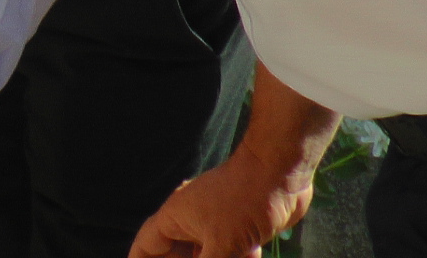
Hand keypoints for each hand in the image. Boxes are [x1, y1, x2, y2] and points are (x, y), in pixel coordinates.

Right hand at [129, 149, 314, 257]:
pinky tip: (252, 256)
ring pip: (205, 255)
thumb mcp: (221, 245)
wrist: (280, 176)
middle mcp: (189, 221)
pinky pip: (228, 253)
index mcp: (175, 218)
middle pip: (175, 254)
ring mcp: (213, 224)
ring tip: (236, 257)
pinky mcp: (236, 228)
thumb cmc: (244, 202)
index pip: (146, 245)